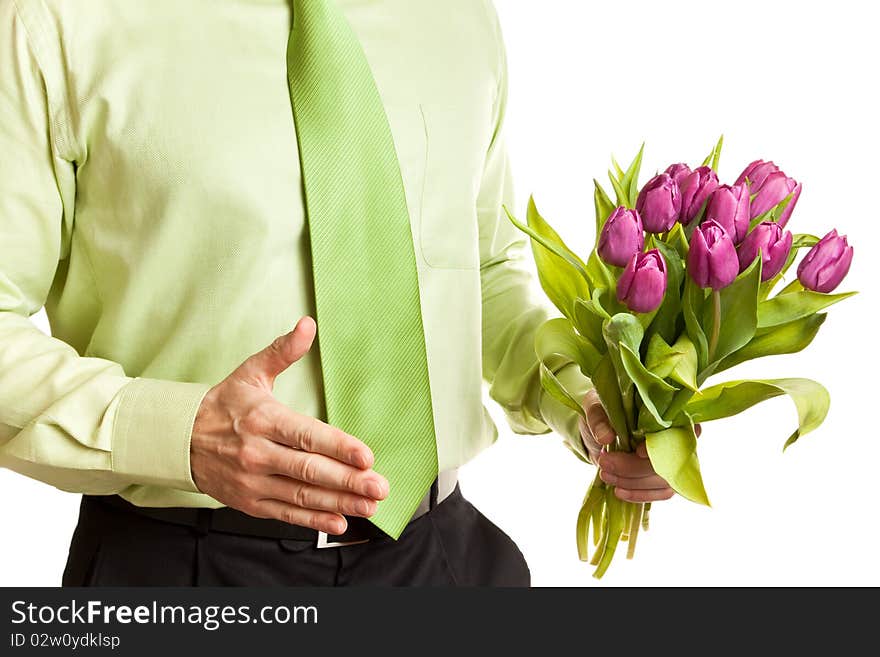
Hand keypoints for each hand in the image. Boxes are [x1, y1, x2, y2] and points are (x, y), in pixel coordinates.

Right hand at [190, 316, 387, 534]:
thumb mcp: (251, 372)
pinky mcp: (250, 502)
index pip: (306, 436)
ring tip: (369, 505)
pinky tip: (339, 521)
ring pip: (301, 495)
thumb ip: (283, 351)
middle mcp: (258, 453)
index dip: (338, 447)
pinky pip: (286, 514)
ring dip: (339, 503)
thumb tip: (307, 325)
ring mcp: (253, 481)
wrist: (178, 439)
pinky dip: (313, 520)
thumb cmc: (223, 405)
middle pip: (309, 470)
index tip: (366, 456)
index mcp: (263, 420)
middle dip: (348, 481)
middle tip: (379, 487)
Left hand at [578, 388, 678, 502]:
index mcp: (667, 412)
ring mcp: (674, 460)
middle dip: (634, 467)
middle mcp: (677, 436)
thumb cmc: (604, 413)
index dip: (664, 443)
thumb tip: (606, 437)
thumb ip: (599, 419)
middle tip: (604, 462)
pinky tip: (618, 491)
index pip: (679, 429)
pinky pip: (660, 493)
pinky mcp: (665, 477)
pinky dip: (638, 494)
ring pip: (664, 481)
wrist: (599, 432)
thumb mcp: (596, 408)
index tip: (638, 451)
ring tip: (605, 474)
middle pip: (669, 461)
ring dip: (633, 482)